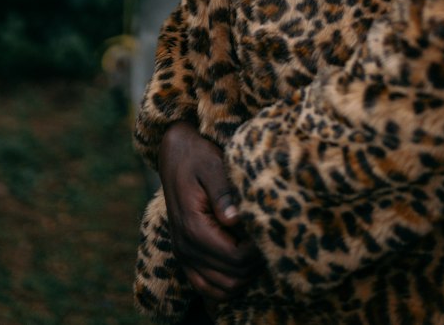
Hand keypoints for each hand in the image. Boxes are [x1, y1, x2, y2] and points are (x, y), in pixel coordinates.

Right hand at [158, 121, 262, 306]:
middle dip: (255, 264)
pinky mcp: (186, 256)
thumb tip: (236, 220)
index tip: (269, 229)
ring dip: (244, 276)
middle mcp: (186, 248)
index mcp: (193, 227)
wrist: (174, 154)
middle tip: (268, 238)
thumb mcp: (212, 165)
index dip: (258, 250)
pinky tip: (242, 261)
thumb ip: (223, 193)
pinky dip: (227, 283)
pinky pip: (207, 286)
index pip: (235, 257)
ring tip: (257, 248)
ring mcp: (184, 255)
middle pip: (232, 277)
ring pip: (221, 288)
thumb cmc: (197, 156)